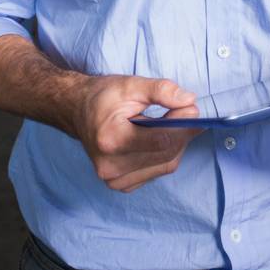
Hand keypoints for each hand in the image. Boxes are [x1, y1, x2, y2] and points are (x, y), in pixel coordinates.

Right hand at [73, 75, 199, 192]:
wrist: (77, 111)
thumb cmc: (103, 97)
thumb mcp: (131, 85)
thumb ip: (161, 91)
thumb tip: (190, 101)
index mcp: (111, 140)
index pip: (161, 140)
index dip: (182, 124)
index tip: (192, 109)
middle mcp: (111, 166)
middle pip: (166, 153)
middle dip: (183, 132)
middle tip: (189, 111)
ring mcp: (115, 180)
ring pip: (166, 165)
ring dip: (177, 143)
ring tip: (172, 122)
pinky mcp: (121, 185)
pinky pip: (157, 171)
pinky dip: (166, 154)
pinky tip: (160, 138)